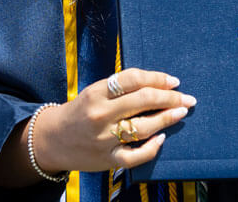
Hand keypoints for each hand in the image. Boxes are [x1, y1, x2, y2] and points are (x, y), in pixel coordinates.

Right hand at [33, 68, 196, 173]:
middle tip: (187, 98)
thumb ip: (121, 87)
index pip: (133, 79)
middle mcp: (100, 114)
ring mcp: (104, 138)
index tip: (174, 81)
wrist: (51, 140)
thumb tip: (159, 84)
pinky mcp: (107, 158)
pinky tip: (162, 138)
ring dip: (167, 118)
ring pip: (143, 127)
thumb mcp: (94, 92)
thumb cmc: (80, 111)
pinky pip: (135, 156)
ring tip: (180, 112)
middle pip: (143, 100)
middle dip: (170, 97)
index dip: (157, 78)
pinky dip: (152, 148)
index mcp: (97, 92)